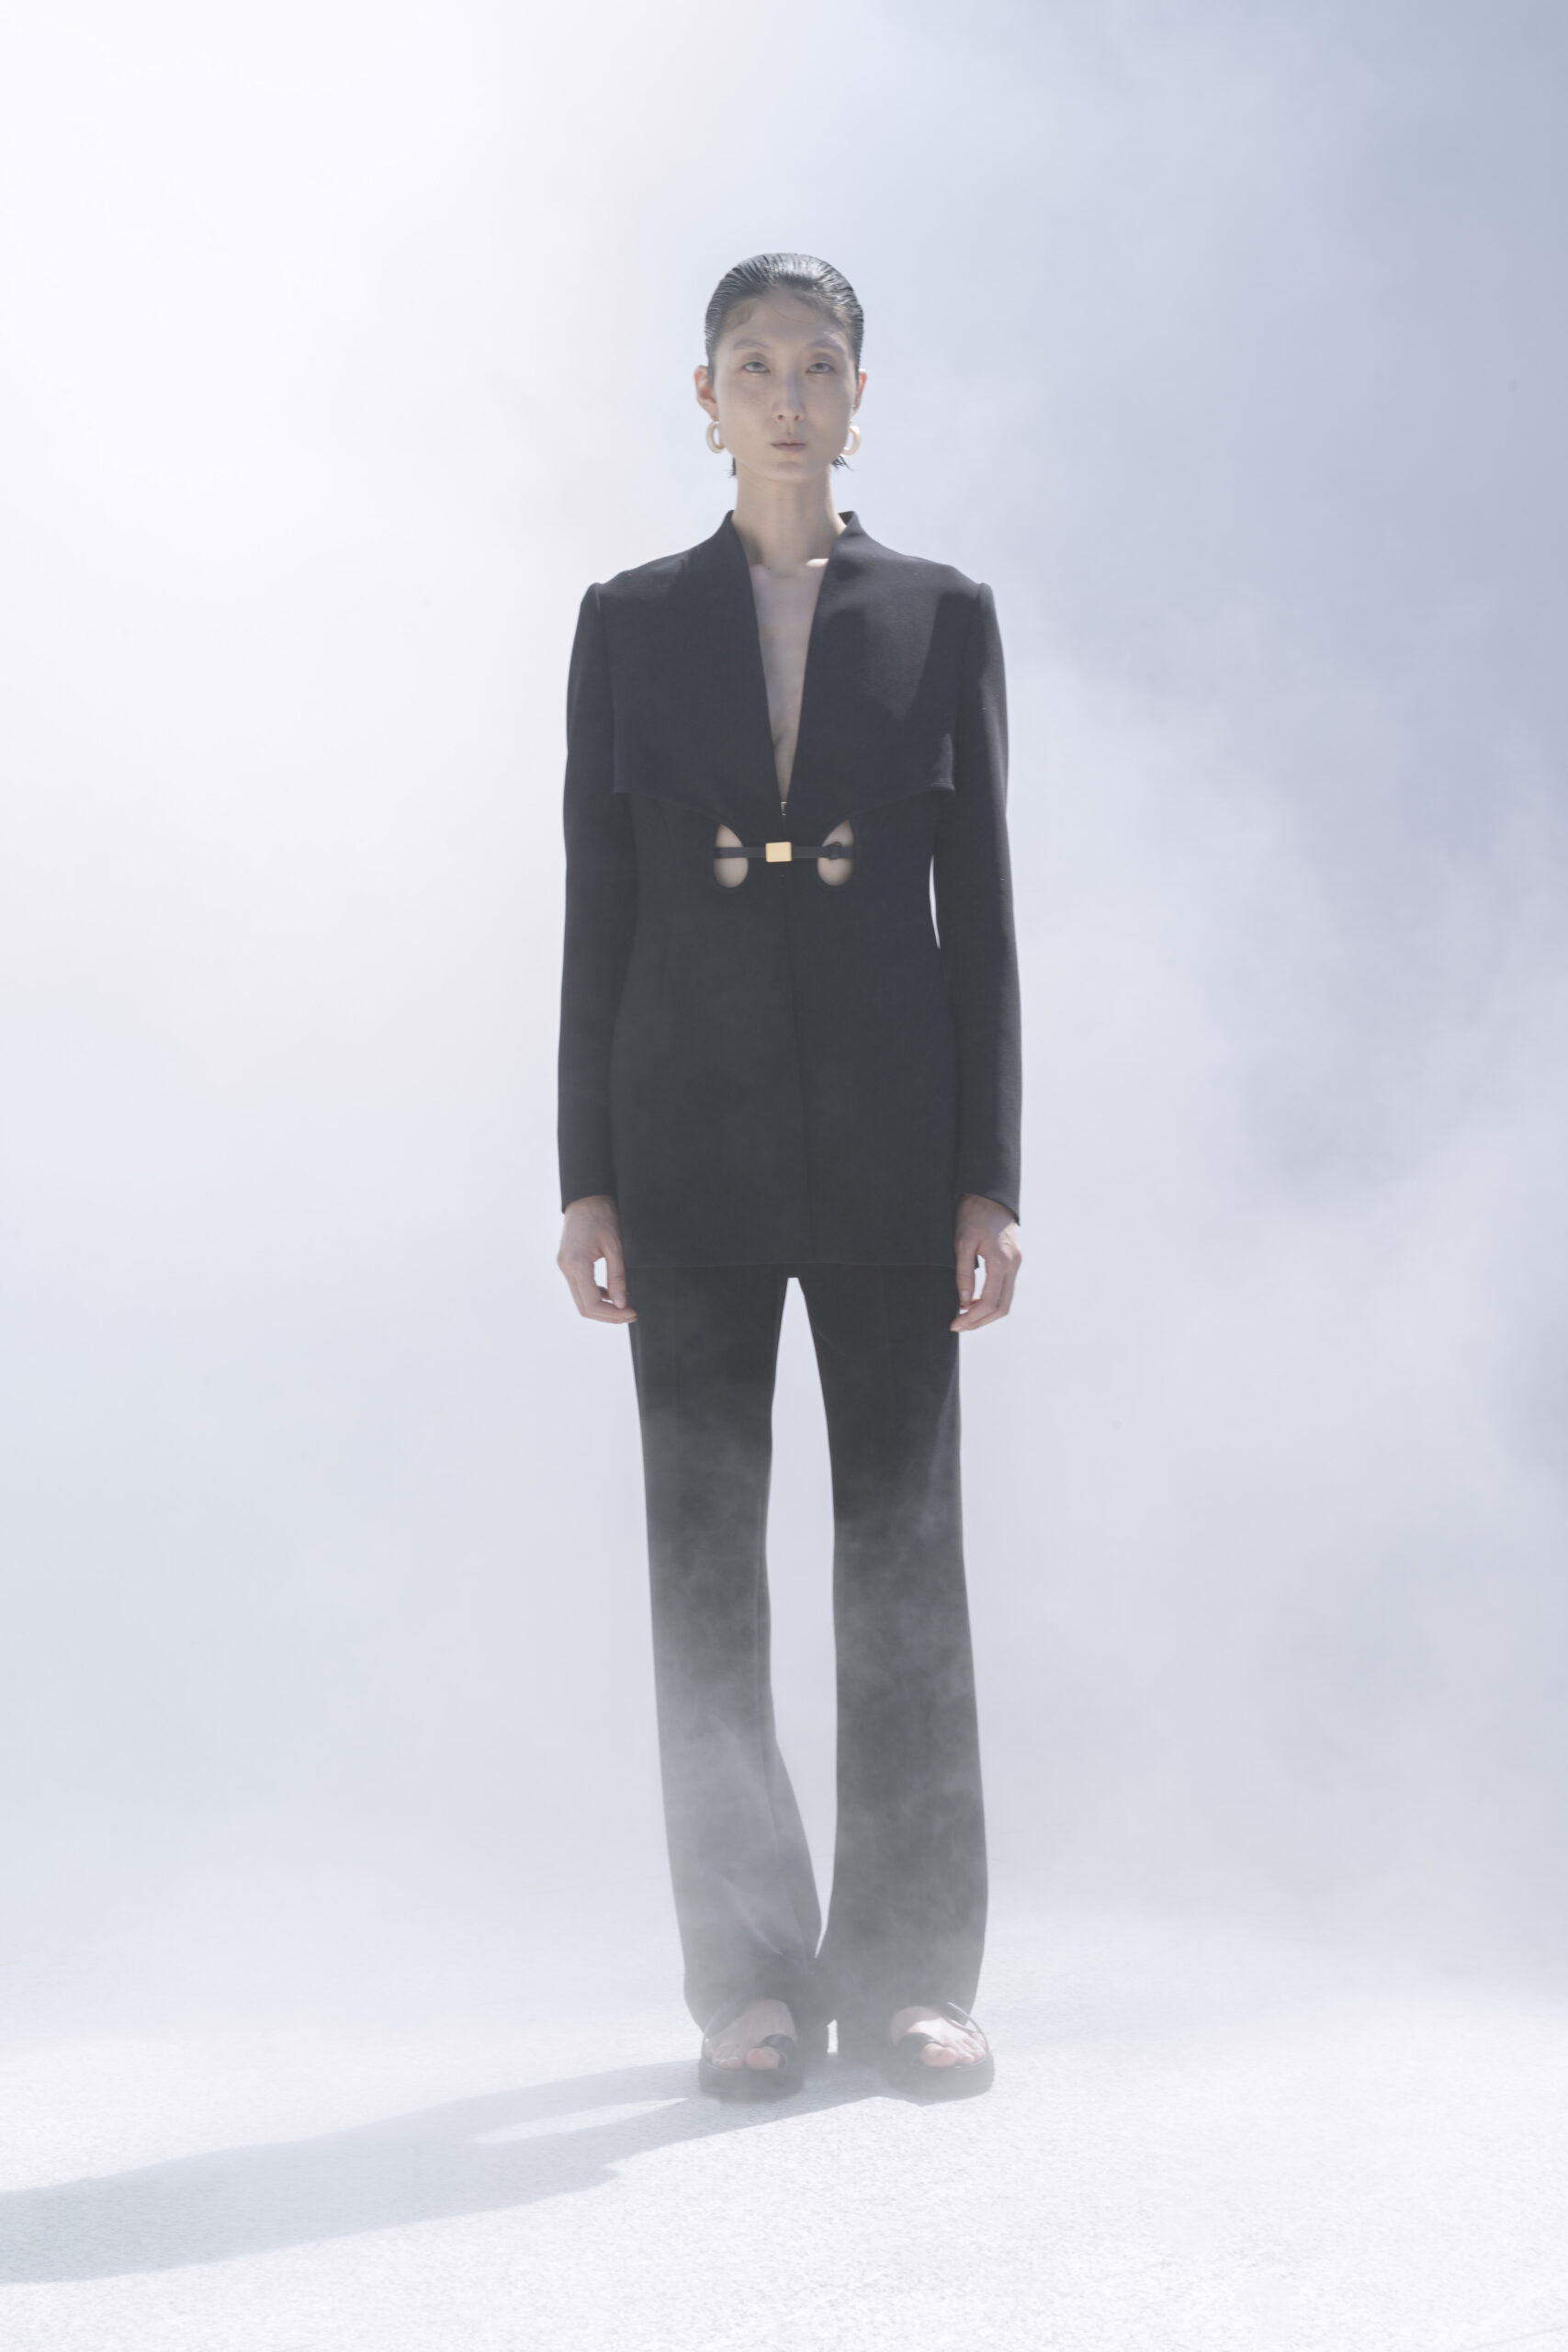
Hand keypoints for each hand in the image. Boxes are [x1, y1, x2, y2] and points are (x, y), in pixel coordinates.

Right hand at [557, 1194, 635, 1322]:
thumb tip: (621, 1303)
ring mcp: (564, 1266)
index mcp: (577, 1264)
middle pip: (584, 1307)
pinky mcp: (567, 1263)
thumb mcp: (616, 1246)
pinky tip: (613, 1292)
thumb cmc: (603, 1216)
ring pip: (581, 1300)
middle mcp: (566, 1268)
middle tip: (630, 1314)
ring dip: (602, 1307)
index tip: (631, 1312)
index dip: (612, 1314)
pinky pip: (580, 1287)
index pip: (592, 1304)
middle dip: (608, 1315)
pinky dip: (596, 1295)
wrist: (586, 1197)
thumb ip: (618, 1276)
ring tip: (625, 1306)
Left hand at [952, 1194, 1021, 1332]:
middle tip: (959, 1326)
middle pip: (1002, 1307)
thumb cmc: (972, 1215)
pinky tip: (974, 1302)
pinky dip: (992, 1301)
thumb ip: (963, 1274)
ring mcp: (1016, 1263)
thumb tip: (963, 1302)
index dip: (972, 1318)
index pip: (989, 1303)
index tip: (955, 1324)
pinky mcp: (1014, 1260)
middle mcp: (1013, 1265)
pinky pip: (1006, 1289)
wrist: (989, 1194)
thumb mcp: (961, 1243)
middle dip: (980, 1321)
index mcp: (1001, 1262)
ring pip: (1006, 1301)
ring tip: (965, 1317)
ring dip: (987, 1313)